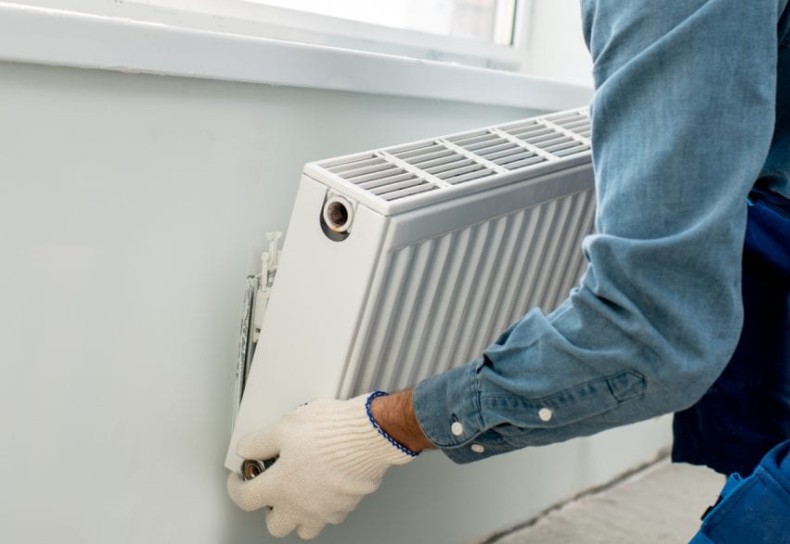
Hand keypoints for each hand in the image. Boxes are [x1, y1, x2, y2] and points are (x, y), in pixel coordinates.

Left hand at [227, 393, 417, 539]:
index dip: (235, 488)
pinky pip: (332, 515)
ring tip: (300, 493)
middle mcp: (301, 505)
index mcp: (280, 486)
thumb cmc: (331, 431)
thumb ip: (259, 441)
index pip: (244, 499)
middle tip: (272, 490)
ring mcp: (326, 509)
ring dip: (299, 515)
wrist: (370, 435)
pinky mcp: (347, 505)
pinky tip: (326, 485)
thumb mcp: (285, 426)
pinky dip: (325, 505)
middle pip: (276, 526)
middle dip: (270, 510)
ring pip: (306, 528)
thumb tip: (246, 448)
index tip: (239, 479)